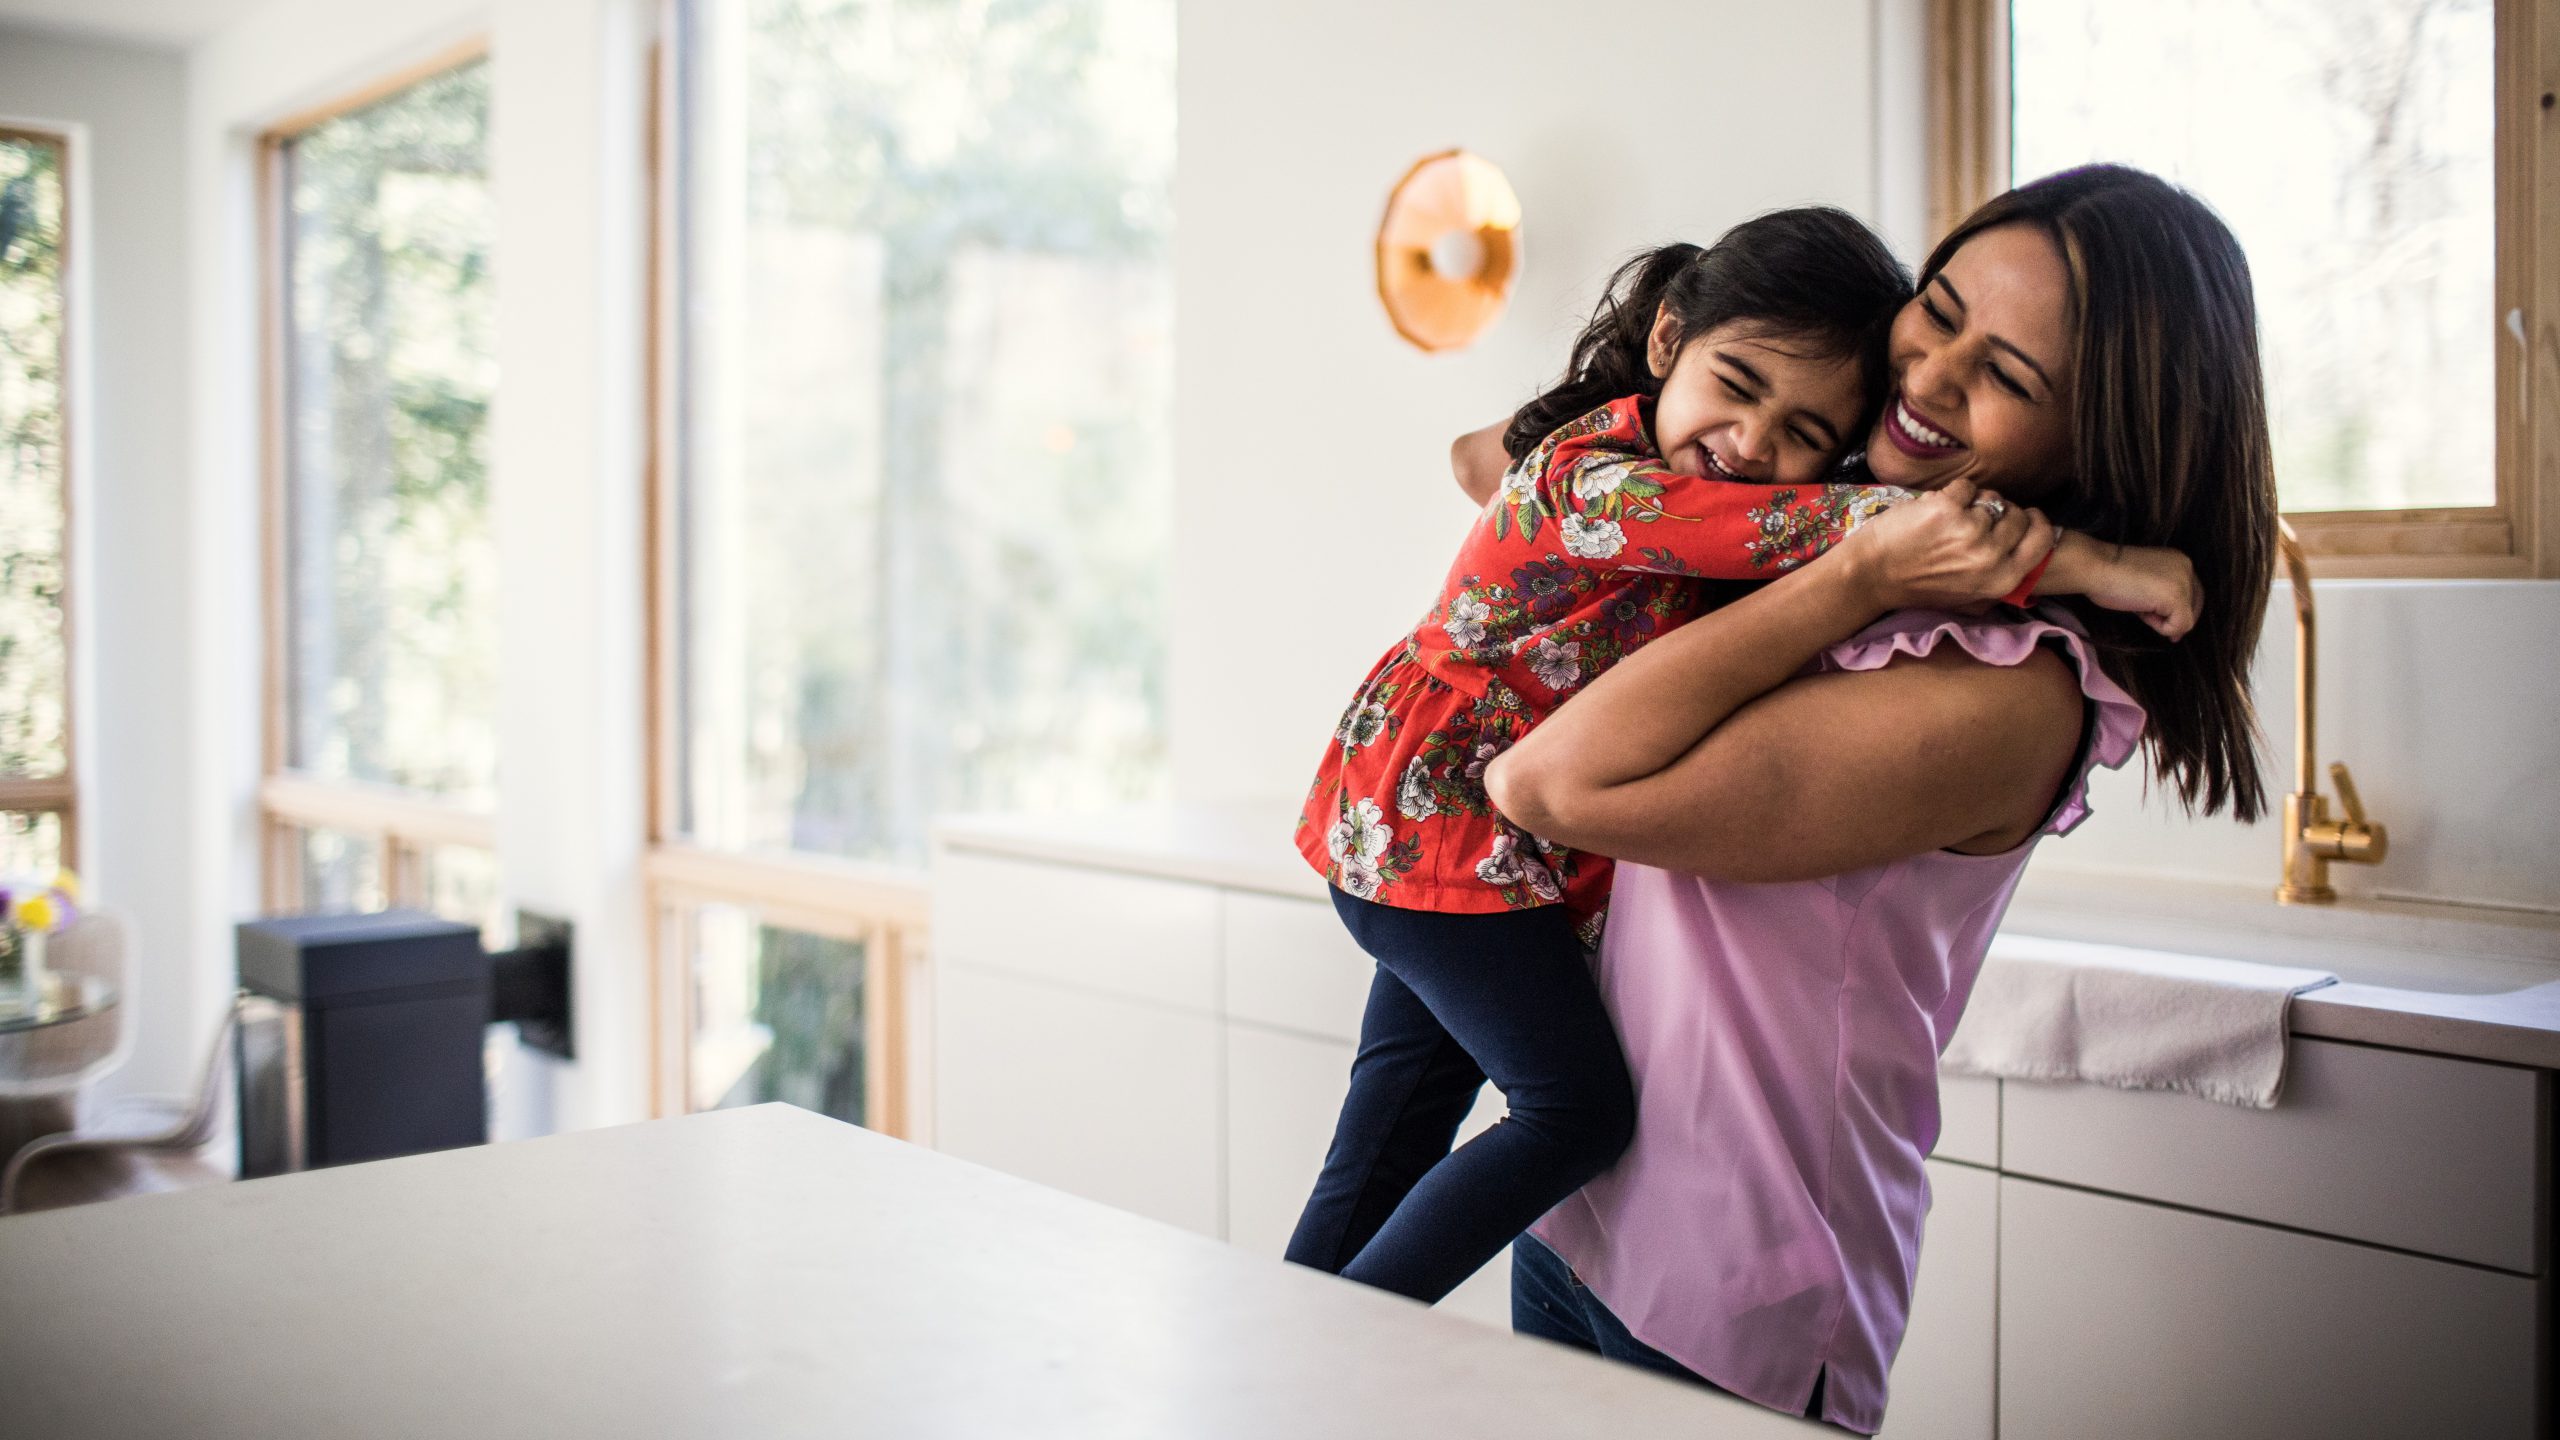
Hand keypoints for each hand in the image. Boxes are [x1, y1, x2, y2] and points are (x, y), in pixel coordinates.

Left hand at [1834, 479, 2054, 612]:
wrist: (1872, 574)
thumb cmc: (1918, 586)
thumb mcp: (1970, 597)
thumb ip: (2001, 576)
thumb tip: (2029, 549)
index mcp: (2001, 580)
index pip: (2042, 540)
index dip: (2036, 523)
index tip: (2026, 515)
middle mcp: (1990, 556)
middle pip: (2016, 515)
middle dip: (1999, 512)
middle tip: (1974, 520)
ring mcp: (1969, 530)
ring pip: (1990, 498)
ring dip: (1972, 502)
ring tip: (1948, 520)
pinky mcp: (1946, 509)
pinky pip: (1965, 487)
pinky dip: (1950, 493)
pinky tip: (1933, 511)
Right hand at [2065, 537, 2201, 639]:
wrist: (2094, 567)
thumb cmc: (2108, 574)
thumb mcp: (2144, 581)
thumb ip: (2161, 594)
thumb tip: (2177, 629)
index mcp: (2179, 560)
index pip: (2192, 591)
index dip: (2179, 609)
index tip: (2161, 620)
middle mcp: (2187, 567)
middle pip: (2195, 605)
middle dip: (2174, 617)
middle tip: (2151, 620)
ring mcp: (2183, 582)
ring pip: (2187, 618)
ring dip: (2162, 621)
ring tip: (2140, 608)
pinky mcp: (2177, 597)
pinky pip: (2179, 626)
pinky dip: (2162, 628)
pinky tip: (2142, 613)